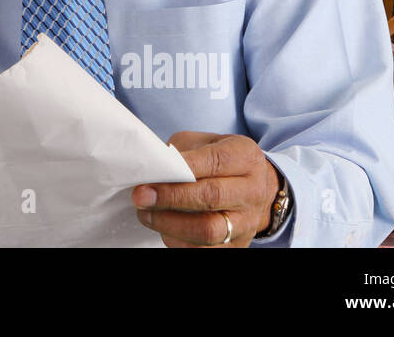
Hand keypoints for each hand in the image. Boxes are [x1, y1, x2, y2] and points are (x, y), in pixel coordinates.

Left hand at [130, 131, 278, 247]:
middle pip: (211, 196)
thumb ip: (181, 152)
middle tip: (141, 197)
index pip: (214, 161)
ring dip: (170, 224)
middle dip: (171, 197)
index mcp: (245, 157)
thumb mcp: (204, 143)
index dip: (182, 168)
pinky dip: (179, 242)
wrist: (252, 188)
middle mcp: (252, 190)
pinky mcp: (238, 245)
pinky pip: (206, 250)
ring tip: (147, 215)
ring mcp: (247, 221)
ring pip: (209, 230)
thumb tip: (152, 168)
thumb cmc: (219, 161)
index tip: (152, 175)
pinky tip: (163, 230)